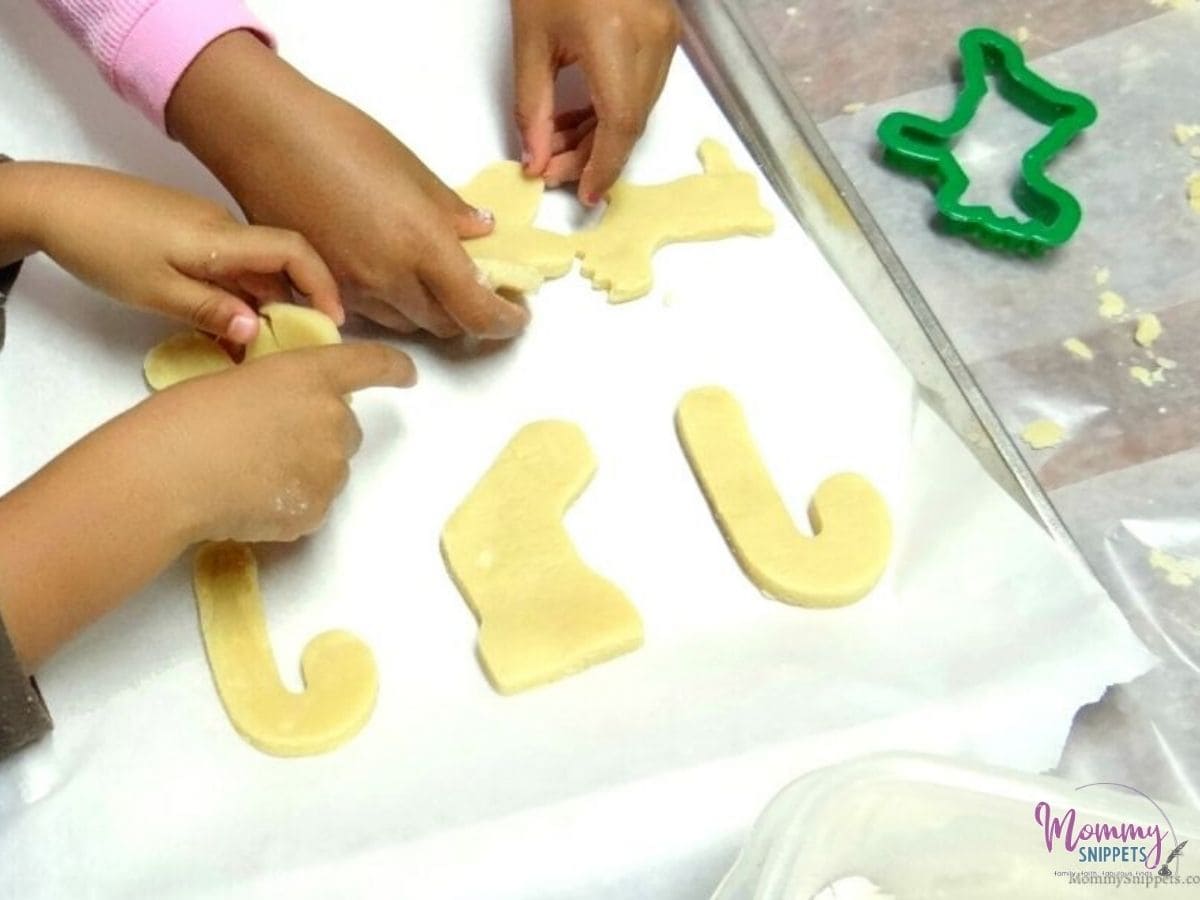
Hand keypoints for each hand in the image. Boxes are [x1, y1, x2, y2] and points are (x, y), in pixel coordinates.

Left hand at [3, 162, 341, 343]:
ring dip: (258, 308)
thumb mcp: (154, 290)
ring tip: (251, 352)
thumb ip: (210, 310)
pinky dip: (233, 298)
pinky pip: (225, 268)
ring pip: (249, 272)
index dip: (322, 286)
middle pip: (277, 267)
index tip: (332, 323)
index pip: (294, 254)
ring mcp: (203, 229)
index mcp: (221, 239)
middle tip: (291, 351)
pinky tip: (219, 328)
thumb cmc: (102, 244)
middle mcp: (221, 229)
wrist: (52, 201)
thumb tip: (256, 331)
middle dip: (292, 308)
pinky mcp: (185, 233)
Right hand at [148, 342, 415, 542]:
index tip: (407, 375)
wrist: (166, 475)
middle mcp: (333, 419)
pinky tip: (249, 498)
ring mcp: (329, 469)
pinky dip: (289, 502)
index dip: (393, 368)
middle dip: (320, 433)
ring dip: (304, 469)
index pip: (371, 364)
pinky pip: (313, 503)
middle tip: (269, 441)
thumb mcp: (241, 382)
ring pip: (330, 469)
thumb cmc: (186, 417)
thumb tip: (295, 420)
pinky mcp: (316, 510)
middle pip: (346, 428)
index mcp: (312, 375)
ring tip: (248, 472)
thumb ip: (285, 393)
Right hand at [166, 31, 528, 340]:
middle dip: (471, 317)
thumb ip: (451, 210)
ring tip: (436, 283)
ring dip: (431, 313)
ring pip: (408, 325)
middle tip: (483, 293)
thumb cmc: (340, 137)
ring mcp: (352, 291)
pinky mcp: (321, 291)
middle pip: (447, 327)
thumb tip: (481, 232)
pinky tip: (391, 273)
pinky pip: (371, 314)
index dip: (504, 322)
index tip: (517, 315)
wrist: (262, 134)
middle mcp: (389, 280)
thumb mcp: (412, 169)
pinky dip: (393, 305)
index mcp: (422, 247)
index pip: (478, 312)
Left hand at [511, 0, 680, 202]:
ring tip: (557, 145)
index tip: (584, 196)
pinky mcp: (665, 32)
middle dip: (592, 155)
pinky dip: (611, 110)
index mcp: (615, 39)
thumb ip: (531, 107)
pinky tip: (578, 119)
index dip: (602, 167)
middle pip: (630, 122)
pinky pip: (641, 88)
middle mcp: (652, 40)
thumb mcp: (530, 40)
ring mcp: (665, 36)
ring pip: (637, 109)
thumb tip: (535, 160)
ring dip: (599, 135)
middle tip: (553, 172)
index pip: (619, 125)